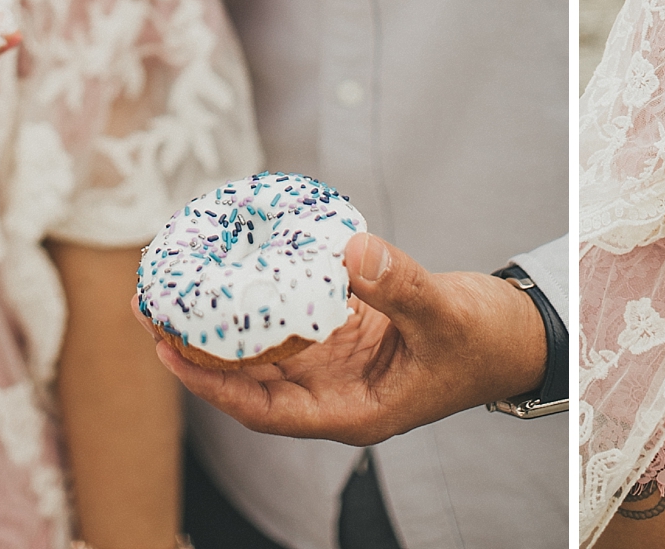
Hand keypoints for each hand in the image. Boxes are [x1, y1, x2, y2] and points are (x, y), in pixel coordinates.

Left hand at [153, 233, 548, 446]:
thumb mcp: (444, 314)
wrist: (514, 335)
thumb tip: (350, 252)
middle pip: (249, 377)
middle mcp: (333, 392)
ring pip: (264, 349)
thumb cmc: (485, 342)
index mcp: (350, 411)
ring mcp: (337, 364)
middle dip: (198, 349)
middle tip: (150, 307)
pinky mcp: (345, 333)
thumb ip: (400, 286)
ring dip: (221, 322)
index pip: (263, 408)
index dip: (212, 384)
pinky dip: (262, 298)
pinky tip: (236, 268)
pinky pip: (290, 318)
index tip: (168, 351)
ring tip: (176, 286)